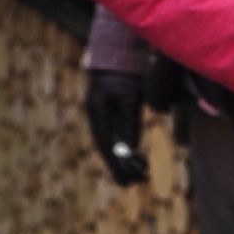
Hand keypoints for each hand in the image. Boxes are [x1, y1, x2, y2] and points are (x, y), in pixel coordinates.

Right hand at [84, 69, 150, 186]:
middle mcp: (96, 114)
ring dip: (122, 158)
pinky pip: (114, 133)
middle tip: (132, 183)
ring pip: (109, 141)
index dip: (116, 163)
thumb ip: (129, 122)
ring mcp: (101, 112)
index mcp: (97, 112)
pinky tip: (133, 155)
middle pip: (105, 145)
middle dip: (118, 166)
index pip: (104, 144)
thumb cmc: (124, 71)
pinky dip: (123, 146)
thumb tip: (129, 149)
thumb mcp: (129, 97)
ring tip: (137, 173)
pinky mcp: (109, 109)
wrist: (117, 50)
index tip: (128, 179)